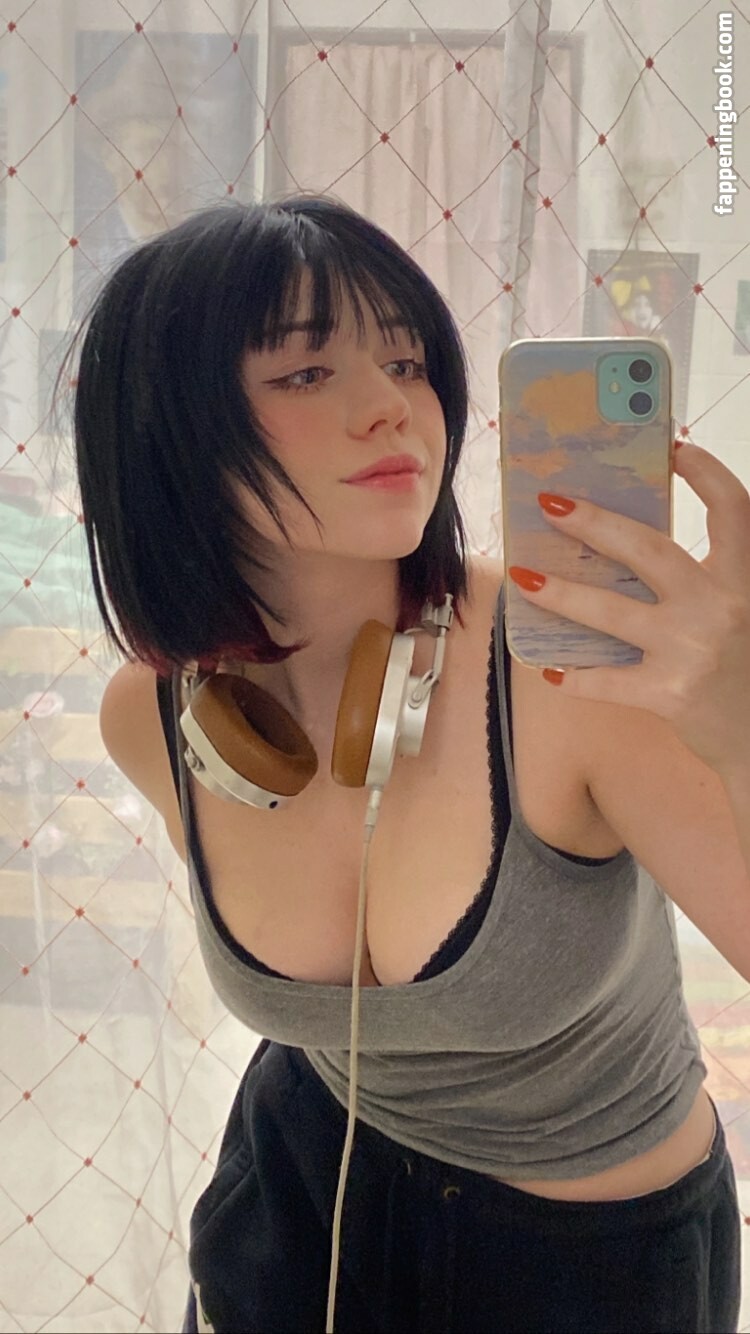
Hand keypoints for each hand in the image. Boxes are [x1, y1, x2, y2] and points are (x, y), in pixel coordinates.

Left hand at [508, 442, 749, 776]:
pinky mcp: (671, 694)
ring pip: (612, 612)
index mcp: (745, 578)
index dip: (704, 472)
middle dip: (595, 523)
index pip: (732, 508)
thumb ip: (709, 578)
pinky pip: (608, 680)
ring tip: (523, 576)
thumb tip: (630, 548)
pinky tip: (549, 668)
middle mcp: (723, 606)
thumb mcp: (743, 608)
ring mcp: (694, 650)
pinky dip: (576, 675)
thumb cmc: (744, 667)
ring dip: (562, 592)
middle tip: (551, 504)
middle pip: (651, 549)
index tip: (671, 447)